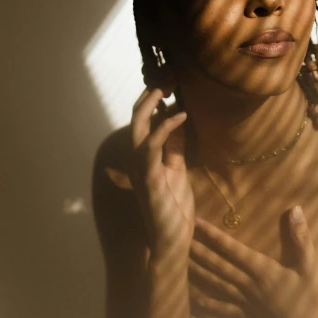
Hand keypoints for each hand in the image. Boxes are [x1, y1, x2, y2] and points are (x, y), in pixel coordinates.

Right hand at [128, 78, 194, 258]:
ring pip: (137, 126)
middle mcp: (137, 160)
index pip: (143, 120)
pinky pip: (151, 145)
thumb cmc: (174, 208)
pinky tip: (182, 114)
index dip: (154, 99)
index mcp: (144, 157)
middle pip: (136, 117)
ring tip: (168, 87)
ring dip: (151, 104)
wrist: (173, 240)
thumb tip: (178, 119)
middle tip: (168, 76)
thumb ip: (175, 146)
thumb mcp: (177, 169)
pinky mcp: (150, 178)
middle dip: (150, 94)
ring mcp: (141, 168)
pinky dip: (165, 126)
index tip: (172, 82)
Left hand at [188, 207, 317, 317]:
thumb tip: (295, 208)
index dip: (213, 236)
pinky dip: (206, 305)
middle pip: (217, 266)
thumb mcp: (313, 267)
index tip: (196, 222)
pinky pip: (222, 311)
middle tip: (177, 237)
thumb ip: (302, 238)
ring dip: (197, 273)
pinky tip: (192, 300)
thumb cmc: (316, 301)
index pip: (232, 249)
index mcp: (264, 272)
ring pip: (216, 285)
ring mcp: (247, 305)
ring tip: (178, 262)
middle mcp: (250, 287)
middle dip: (197, 251)